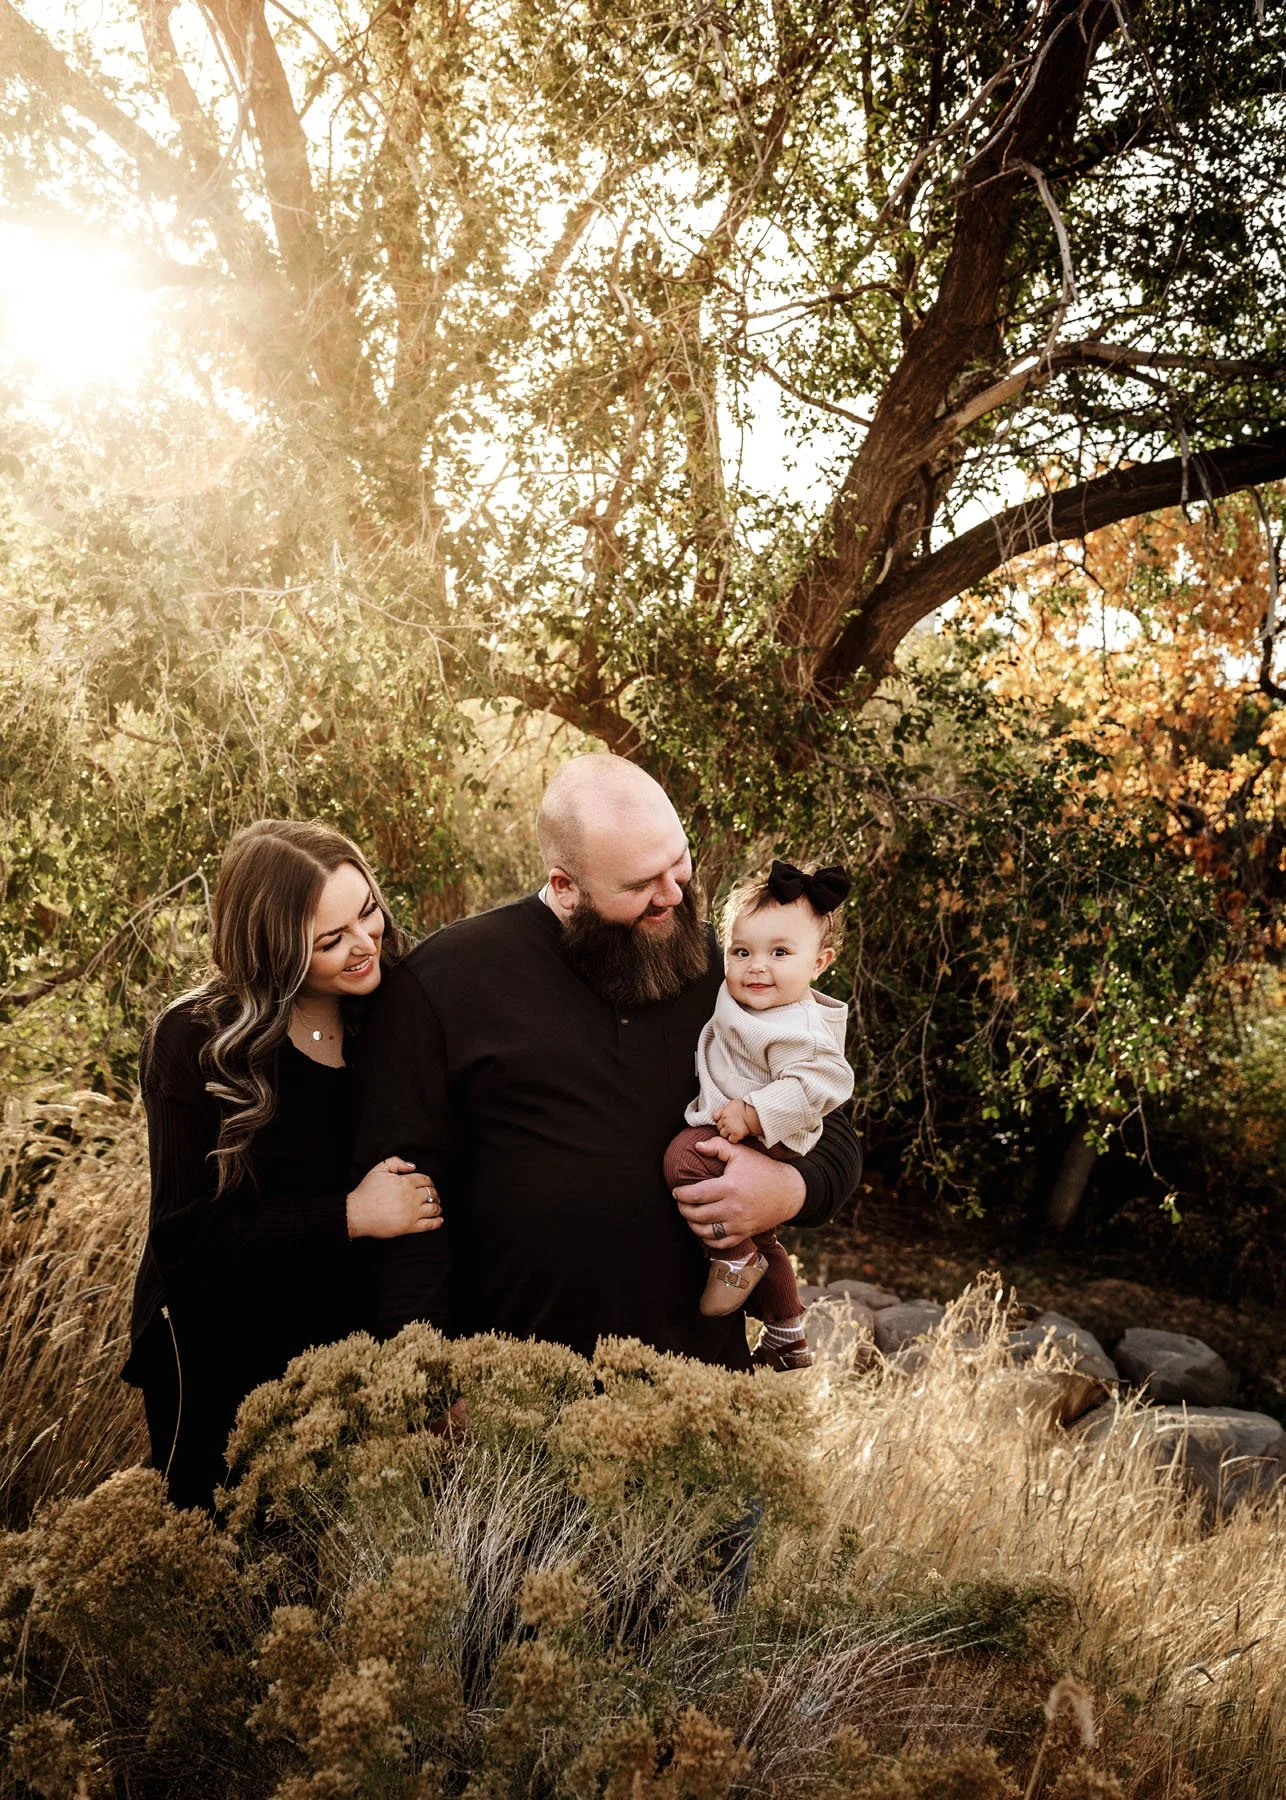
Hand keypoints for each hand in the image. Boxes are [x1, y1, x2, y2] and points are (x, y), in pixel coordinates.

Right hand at [346, 1157, 441, 1239]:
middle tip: (434, 1196)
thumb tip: (412, 1166)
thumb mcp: (378, 1170)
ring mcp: (412, 1213)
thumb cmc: (366, 1192)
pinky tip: (439, 1220)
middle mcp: (412, 1197)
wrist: (357, 1213)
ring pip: (433, 1208)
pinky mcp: (409, 1226)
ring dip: (438, 1207)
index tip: (429, 1185)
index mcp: (406, 1183)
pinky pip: (428, 1225)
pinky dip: (436, 1222)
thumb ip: (396, 1163)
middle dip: (435, 1194)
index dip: (429, 1182)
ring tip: (438, 1207)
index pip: (425, 1180)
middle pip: (431, 1194)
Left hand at [673, 1138, 804, 1247]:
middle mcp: (733, 1208)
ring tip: (689, 1215)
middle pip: (698, 1215)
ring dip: (692, 1225)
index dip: (681, 1195)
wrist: (788, 1192)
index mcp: (730, 1187)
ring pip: (706, 1231)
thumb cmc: (763, 1170)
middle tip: (680, 1203)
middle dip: (683, 1209)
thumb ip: (718, 1147)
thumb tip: (698, 1147)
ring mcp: (739, 1224)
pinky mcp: (745, 1233)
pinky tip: (703, 1230)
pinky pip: (720, 1243)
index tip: (676, 1192)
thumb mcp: (741, 1153)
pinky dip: (707, 1239)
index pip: (696, 1195)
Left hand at [714, 1098, 760, 1142]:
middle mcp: (725, 1120)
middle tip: (731, 1127)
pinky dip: (734, 1139)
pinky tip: (738, 1136)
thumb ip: (727, 1108)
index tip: (723, 1120)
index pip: (715, 1117)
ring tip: (734, 1131)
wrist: (754, 1114)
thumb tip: (726, 1110)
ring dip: (728, 1134)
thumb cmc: (747, 1107)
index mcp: (724, 1111)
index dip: (718, 1119)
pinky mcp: (735, 1135)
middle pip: (718, 1127)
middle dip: (723, 1127)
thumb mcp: (734, 1103)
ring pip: (723, 1134)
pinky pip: (731, 1140)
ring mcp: (729, 1128)